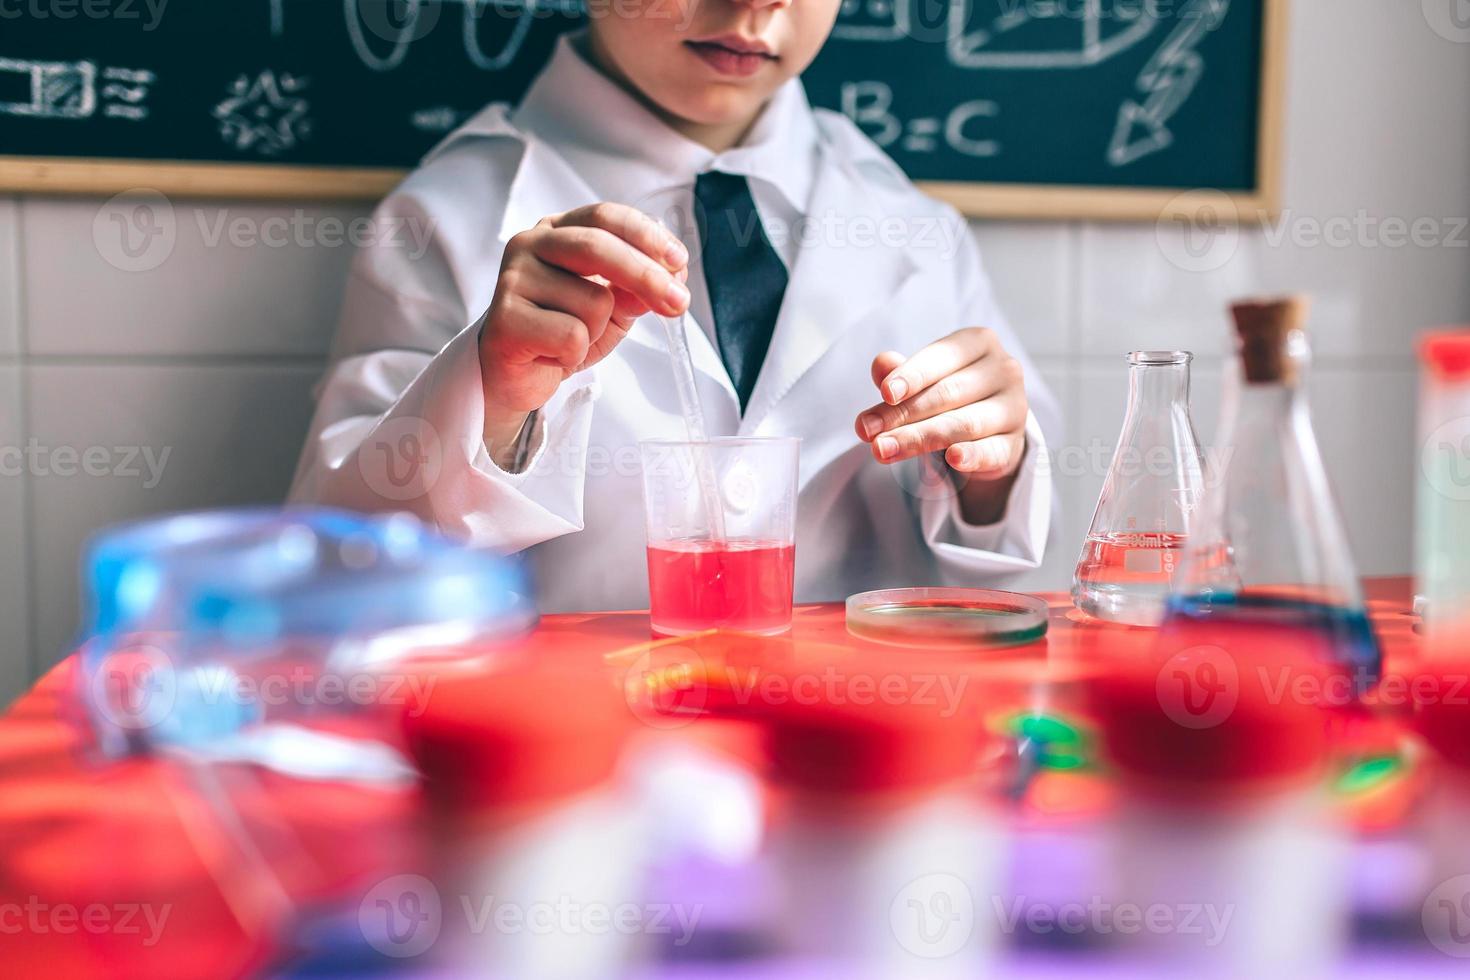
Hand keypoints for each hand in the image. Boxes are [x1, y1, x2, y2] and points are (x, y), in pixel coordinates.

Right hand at [479, 203, 689, 460]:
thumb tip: (670, 278)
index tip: (679, 262)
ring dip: (598, 330)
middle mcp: (530, 245)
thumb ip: (637, 289)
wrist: (515, 376)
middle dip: (647, 276)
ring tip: (572, 340)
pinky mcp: (505, 317)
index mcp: (556, 230)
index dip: (647, 236)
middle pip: (598, 247)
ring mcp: (513, 278)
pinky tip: (552, 355)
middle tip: (678, 303)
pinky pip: (572, 335)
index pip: (605, 217)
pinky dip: (575, 353)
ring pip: (593, 300)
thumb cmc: (561, 333)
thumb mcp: (611, 308)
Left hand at [856, 327, 1028, 521]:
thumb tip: (881, 364)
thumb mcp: (925, 379)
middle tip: (867, 432)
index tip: (884, 393)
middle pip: (947, 394)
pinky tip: (953, 459)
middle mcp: (1003, 370)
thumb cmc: (950, 393)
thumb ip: (902, 374)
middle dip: (902, 414)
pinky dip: (972, 456)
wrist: (988, 428)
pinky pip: (992, 451)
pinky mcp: (1014, 444)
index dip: (911, 376)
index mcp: (979, 343)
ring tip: (883, 450)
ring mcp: (1014, 408)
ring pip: (964, 424)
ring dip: (919, 438)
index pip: (941, 358)